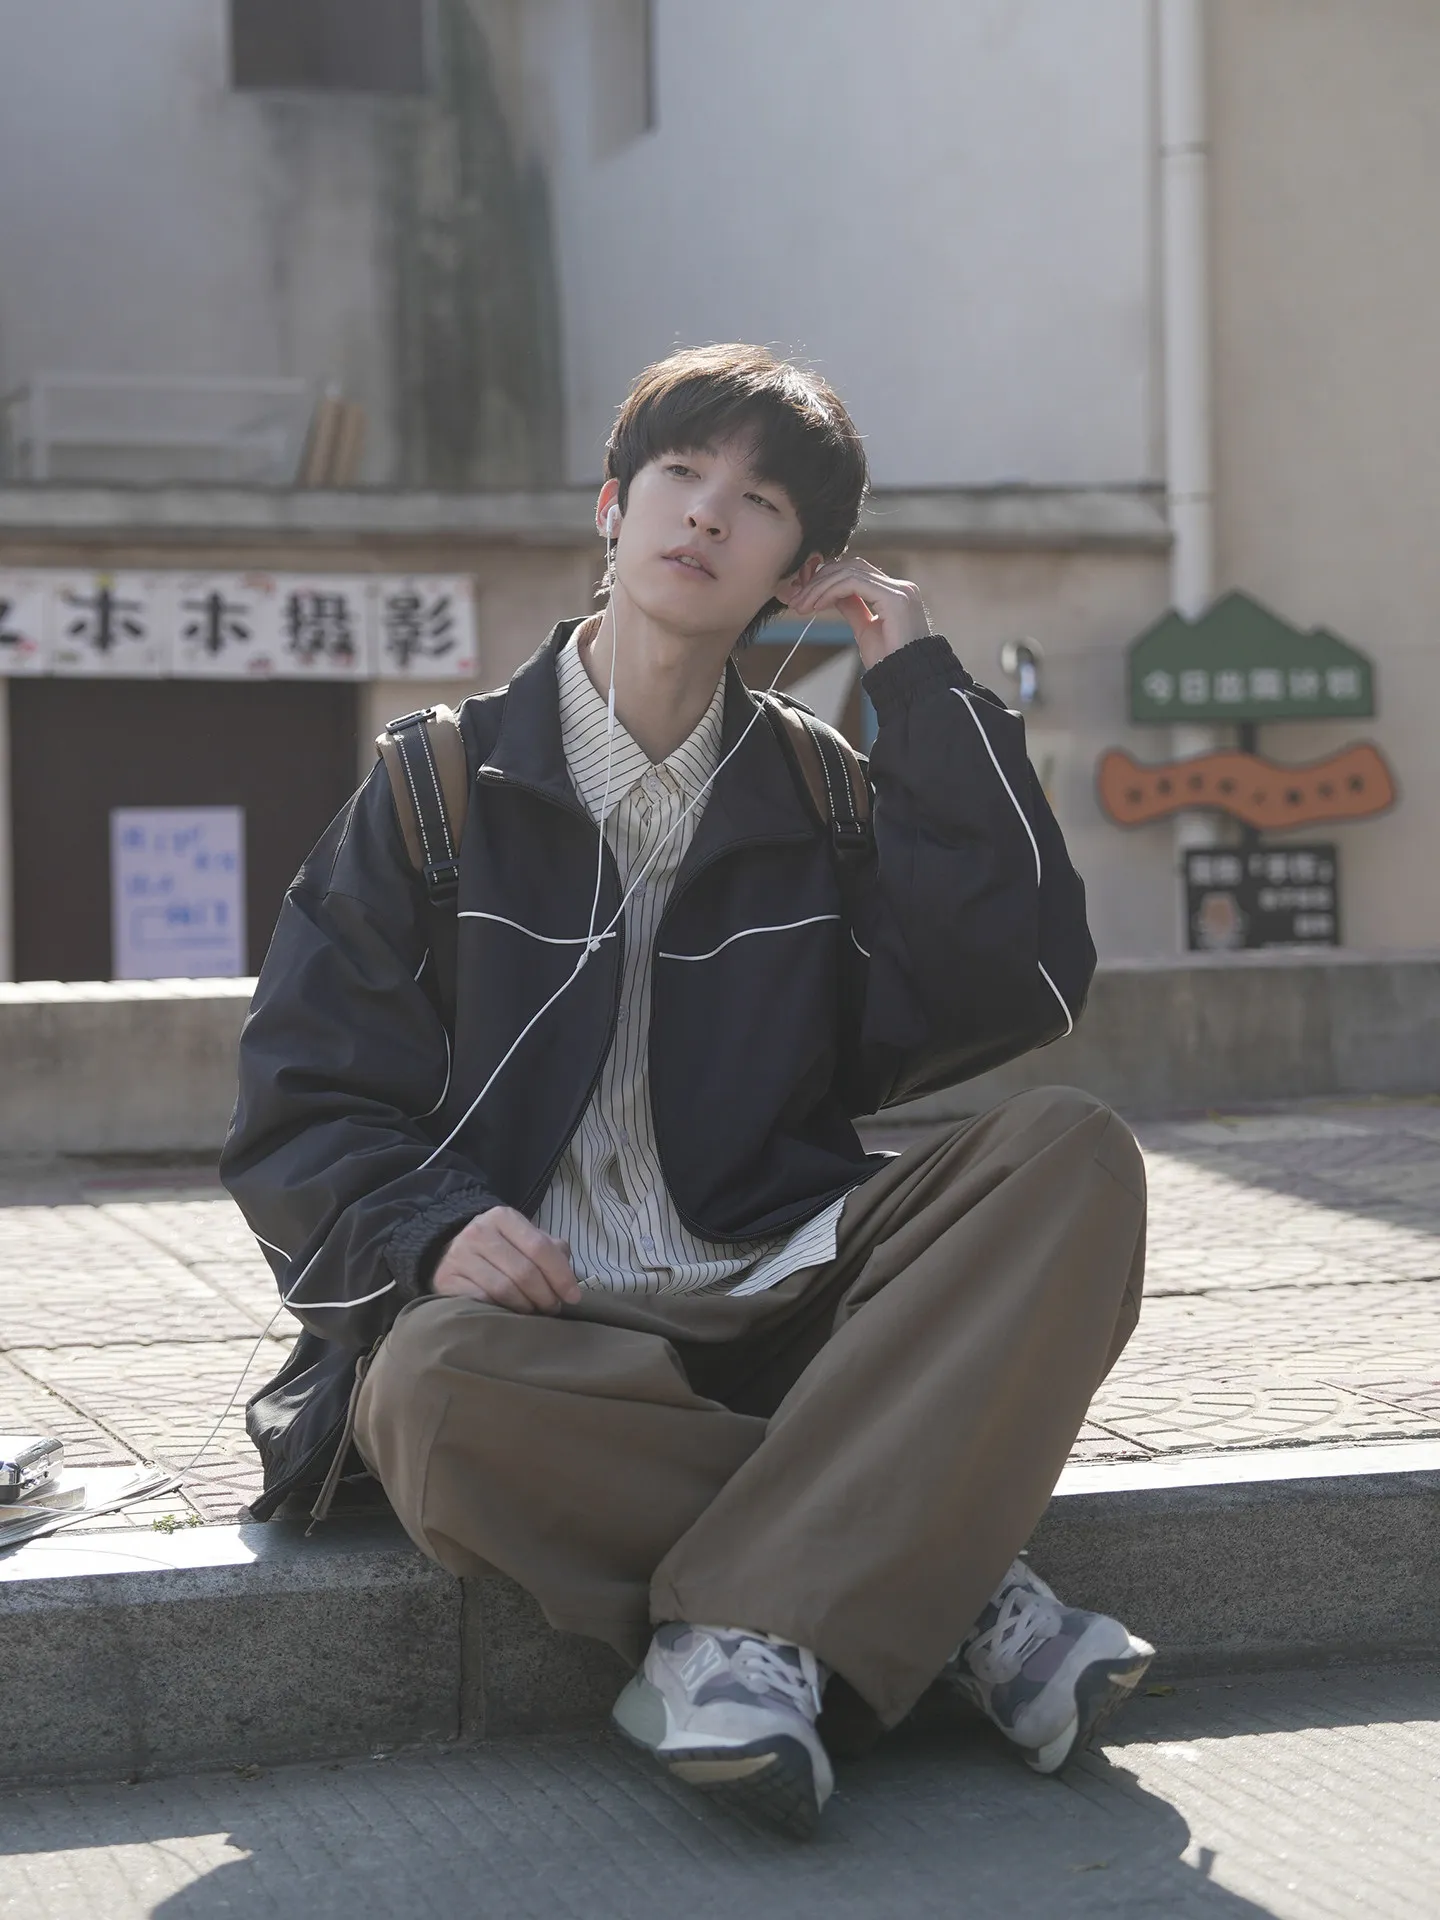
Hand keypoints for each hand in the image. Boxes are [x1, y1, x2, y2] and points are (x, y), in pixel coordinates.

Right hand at [430, 1207, 582, 1313]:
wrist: (448, 1252)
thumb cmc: (497, 1249)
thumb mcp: (523, 1240)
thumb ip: (550, 1251)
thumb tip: (569, 1278)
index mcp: (503, 1217)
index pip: (540, 1247)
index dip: (561, 1275)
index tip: (573, 1297)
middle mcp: (479, 1231)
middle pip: (524, 1271)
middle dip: (545, 1295)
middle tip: (553, 1308)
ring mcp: (460, 1255)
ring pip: (504, 1289)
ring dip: (525, 1307)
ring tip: (533, 1313)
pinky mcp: (446, 1279)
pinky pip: (482, 1301)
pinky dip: (500, 1311)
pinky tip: (508, 1314)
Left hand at [781, 557, 930, 670]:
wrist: (909, 681)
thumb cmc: (890, 662)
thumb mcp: (865, 629)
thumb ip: (852, 607)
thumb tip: (832, 594)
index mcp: (895, 593)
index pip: (857, 572)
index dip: (828, 578)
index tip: (804, 595)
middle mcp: (900, 587)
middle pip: (852, 567)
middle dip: (820, 580)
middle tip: (797, 598)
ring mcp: (900, 590)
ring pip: (850, 572)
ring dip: (820, 586)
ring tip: (802, 604)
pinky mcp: (895, 598)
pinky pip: (854, 583)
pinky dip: (831, 590)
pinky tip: (817, 605)